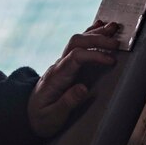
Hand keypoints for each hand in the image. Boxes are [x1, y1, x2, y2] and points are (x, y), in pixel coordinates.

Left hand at [28, 20, 120, 137]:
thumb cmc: (42, 117)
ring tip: (114, 27)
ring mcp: (61, 63)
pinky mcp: (66, 64)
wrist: (28, 115)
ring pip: (78, 40)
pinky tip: (99, 27)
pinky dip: (90, 34)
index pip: (75, 57)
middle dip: (98, 39)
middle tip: (117, 43)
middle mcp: (58, 66)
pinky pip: (78, 45)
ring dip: (96, 33)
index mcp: (56, 77)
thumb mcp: (53, 116)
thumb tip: (84, 89)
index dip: (95, 55)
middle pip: (77, 43)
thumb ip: (67, 103)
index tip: (111, 60)